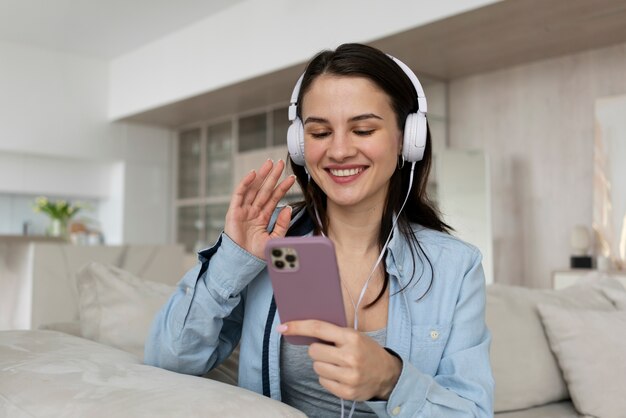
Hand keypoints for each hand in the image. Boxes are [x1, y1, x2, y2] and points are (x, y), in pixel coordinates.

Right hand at [224, 159, 295, 258]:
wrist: (242, 262)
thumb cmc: (256, 253)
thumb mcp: (275, 239)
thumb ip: (282, 225)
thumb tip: (287, 208)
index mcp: (262, 217)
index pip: (274, 198)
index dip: (282, 188)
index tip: (291, 178)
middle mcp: (253, 211)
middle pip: (264, 189)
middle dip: (272, 176)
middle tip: (280, 163)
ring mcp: (243, 210)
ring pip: (254, 189)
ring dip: (261, 176)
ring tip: (269, 164)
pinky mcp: (234, 211)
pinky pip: (240, 194)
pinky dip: (245, 184)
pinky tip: (253, 174)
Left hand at [278, 320, 401, 400]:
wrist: (387, 374)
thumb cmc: (366, 351)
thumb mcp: (354, 335)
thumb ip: (333, 333)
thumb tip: (302, 331)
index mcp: (351, 338)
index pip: (318, 329)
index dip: (298, 327)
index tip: (282, 327)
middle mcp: (350, 357)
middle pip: (313, 351)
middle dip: (318, 350)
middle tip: (330, 351)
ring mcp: (349, 376)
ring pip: (316, 367)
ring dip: (322, 364)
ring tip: (338, 364)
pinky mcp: (347, 392)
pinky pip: (322, 381)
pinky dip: (328, 377)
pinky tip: (340, 375)